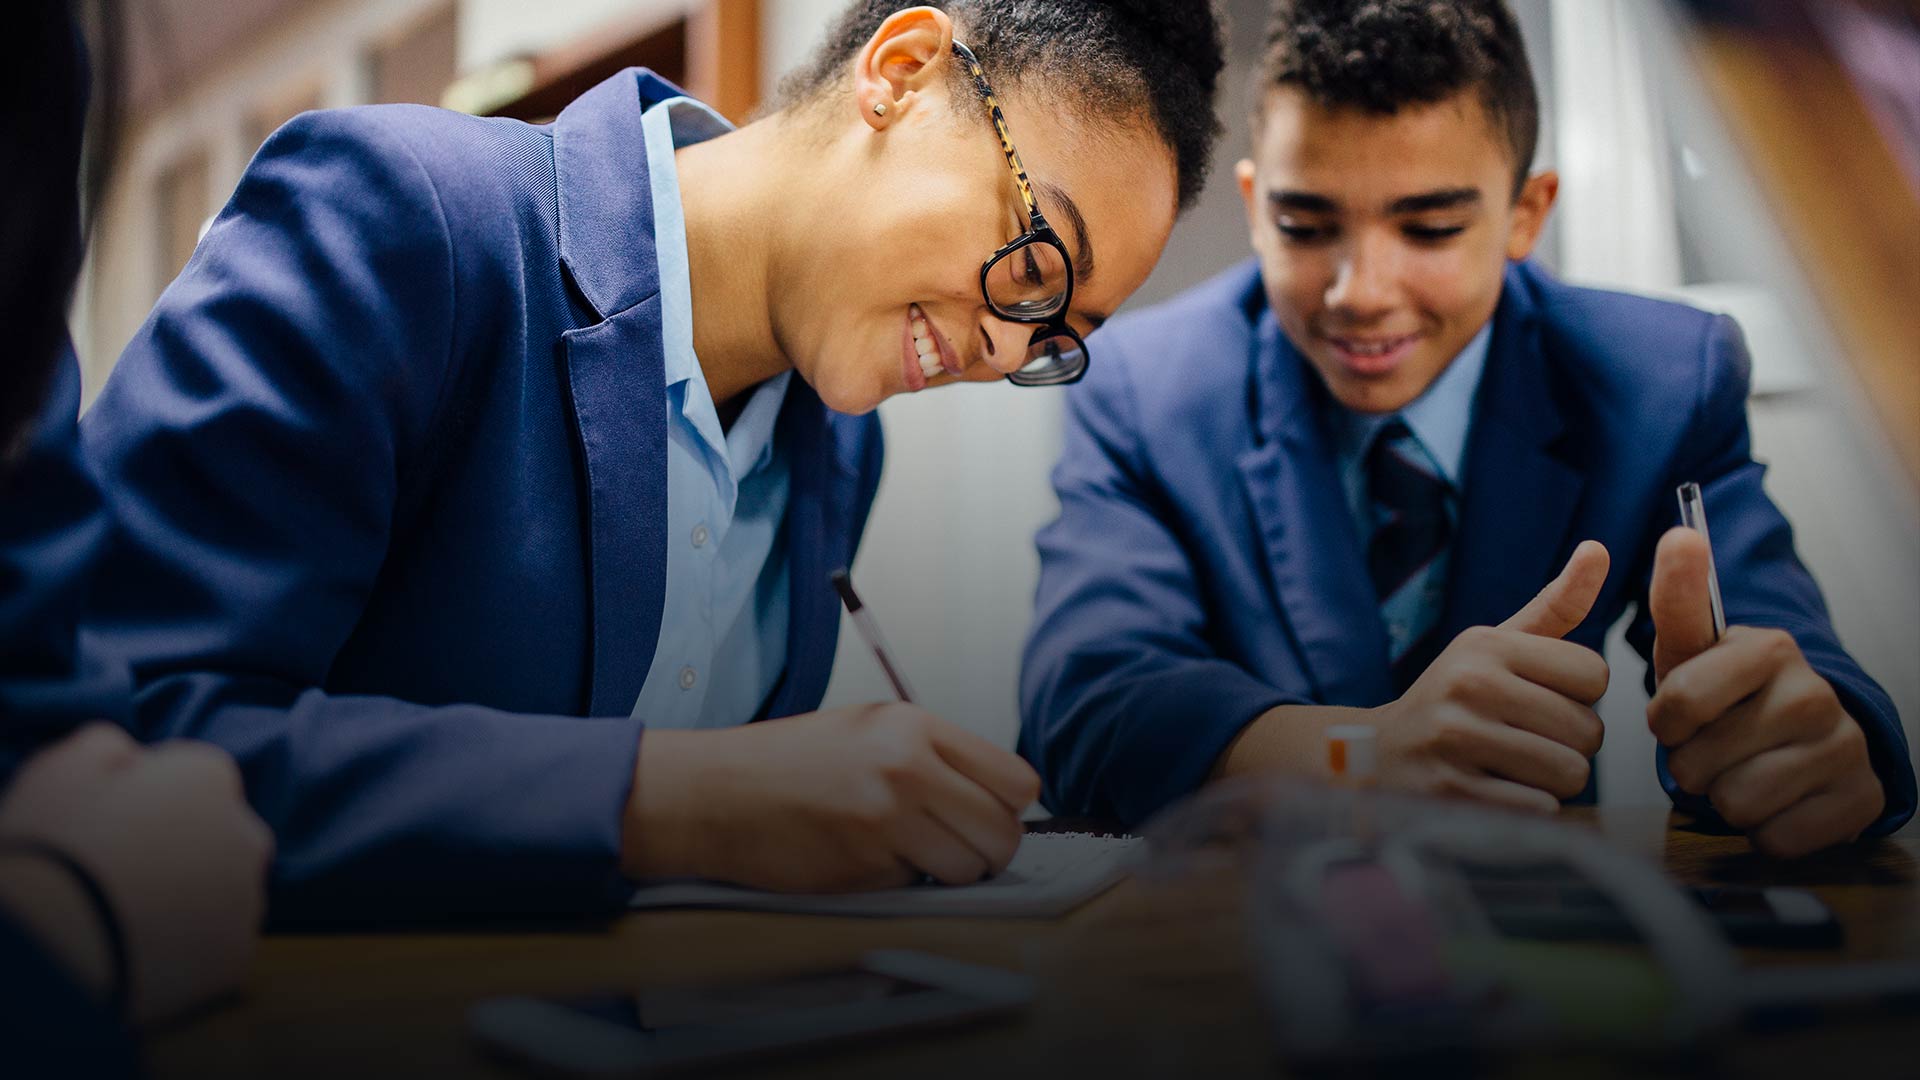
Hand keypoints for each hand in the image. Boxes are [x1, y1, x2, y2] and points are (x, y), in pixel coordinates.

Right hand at [0, 725, 271, 1024]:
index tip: (110, 825)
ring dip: (189, 901)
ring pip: (222, 894)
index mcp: (208, 777)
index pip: (193, 778)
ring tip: (123, 919)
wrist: (46, 946)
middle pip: (218, 835)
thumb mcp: (60, 769)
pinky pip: (214, 948)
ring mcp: (245, 901)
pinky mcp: (234, 959)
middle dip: (182, 848)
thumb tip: (125, 752)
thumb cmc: (48, 846)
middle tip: (119, 874)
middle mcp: (245, 833)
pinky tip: (140, 956)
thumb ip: (107, 746)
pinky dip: (187, 952)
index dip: (149, 801)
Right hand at [623, 704, 1040, 891]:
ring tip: (904, 854)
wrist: (716, 793)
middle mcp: (909, 768)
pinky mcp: (864, 866)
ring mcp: (887, 819)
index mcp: (916, 727)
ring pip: (967, 869)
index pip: (1017, 781)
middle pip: (1003, 833)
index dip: (1009, 809)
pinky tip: (860, 859)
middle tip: (957, 850)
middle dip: (988, 851)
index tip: (987, 817)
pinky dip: (898, 883)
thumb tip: (998, 799)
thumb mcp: (870, 729)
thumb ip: (933, 755)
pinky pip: (915, 887)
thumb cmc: (791, 762)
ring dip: (946, 874)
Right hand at [1366, 540, 1612, 811]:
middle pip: (1588, 730)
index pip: (1595, 674)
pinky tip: (1496, 792)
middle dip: (1570, 745)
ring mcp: (1457, 740)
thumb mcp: (1494, 646)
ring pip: (1569, 773)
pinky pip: (1540, 810)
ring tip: (1513, 768)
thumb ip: (1554, 606)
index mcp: (1486, 646)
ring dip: (1552, 781)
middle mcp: (1470, 685)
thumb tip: (1598, 549)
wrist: (1376, 757)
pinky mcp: (1452, 793)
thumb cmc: (1453, 699)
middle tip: (1526, 741)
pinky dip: (1530, 809)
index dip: (1579, 696)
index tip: (1541, 700)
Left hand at [1647, 527, 1882, 856]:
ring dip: (1724, 798)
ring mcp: (1845, 748)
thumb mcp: (1693, 646)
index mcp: (1771, 648)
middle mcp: (1815, 694)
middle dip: (1692, 764)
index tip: (1678, 716)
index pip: (1677, 702)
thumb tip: (1680, 533)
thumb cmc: (1730, 690)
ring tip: (1741, 770)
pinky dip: (1764, 829)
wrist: (1805, 735)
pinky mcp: (1860, 801)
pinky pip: (1776, 839)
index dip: (1665, 723)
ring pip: (1736, 805)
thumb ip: (1678, 594)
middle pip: (1698, 764)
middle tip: (1713, 747)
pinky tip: (1777, 800)